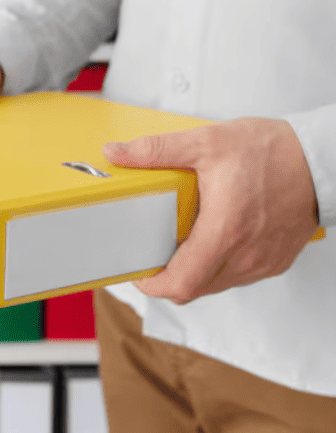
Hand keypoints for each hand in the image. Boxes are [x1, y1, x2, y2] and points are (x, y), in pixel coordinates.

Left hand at [102, 117, 319, 304]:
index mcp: (225, 232)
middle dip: (167, 278)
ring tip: (181, 245)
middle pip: (193, 289)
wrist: (324, 159)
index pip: (180, 282)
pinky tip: (212, 241)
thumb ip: (156, 151)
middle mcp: (245, 255)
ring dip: (193, 273)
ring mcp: (263, 262)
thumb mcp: (207, 142)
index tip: (138, 271)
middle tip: (152, 256)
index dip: (152, 285)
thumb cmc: (273, 151)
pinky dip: (218, 267)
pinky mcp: (276, 261)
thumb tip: (116, 153)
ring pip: (214, 285)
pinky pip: (237, 277)